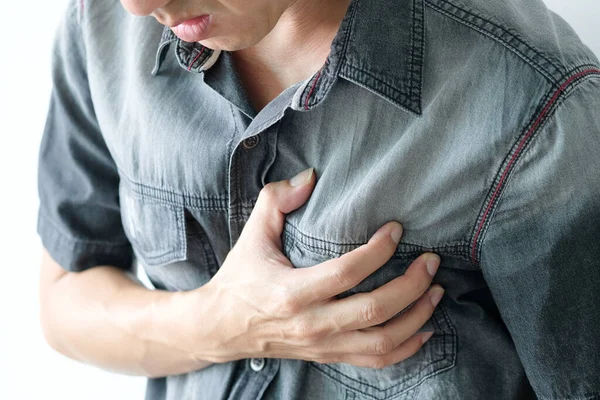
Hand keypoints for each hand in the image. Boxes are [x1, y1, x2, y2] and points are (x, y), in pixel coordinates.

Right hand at [190, 167, 443, 368]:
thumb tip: (310, 176)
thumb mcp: (252, 235)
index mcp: (292, 292)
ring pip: (382, 341)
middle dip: (412, 285)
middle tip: (431, 261)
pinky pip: (376, 361)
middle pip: (375, 310)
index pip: (347, 273)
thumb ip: (276, 200)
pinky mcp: (328, 356)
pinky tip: (425, 329)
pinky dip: (406, 347)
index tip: (397, 230)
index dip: (379, 250)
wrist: (220, 328)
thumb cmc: (240, 278)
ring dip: (417, 316)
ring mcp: (322, 345)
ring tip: (436, 290)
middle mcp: (311, 324)